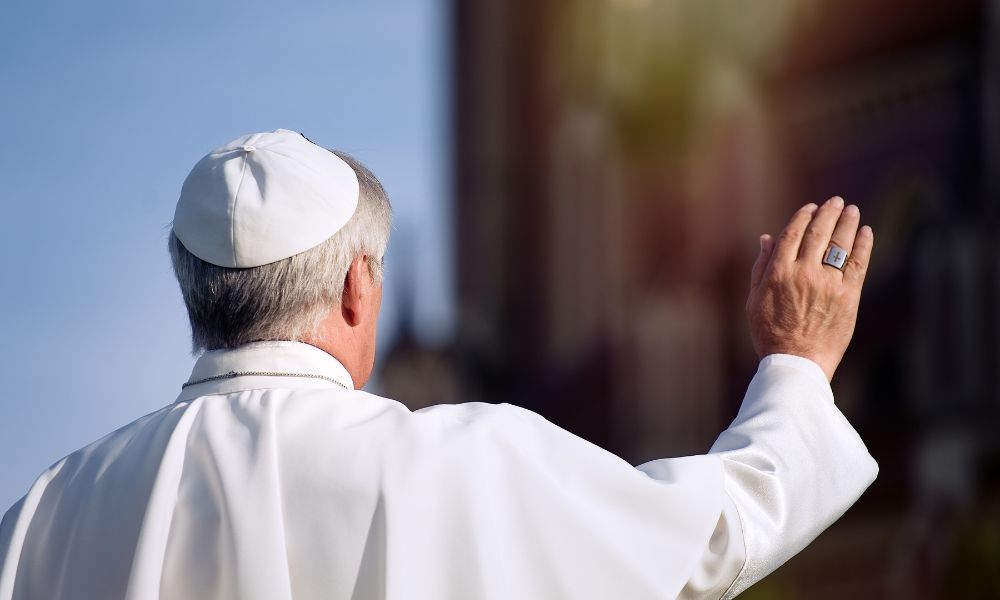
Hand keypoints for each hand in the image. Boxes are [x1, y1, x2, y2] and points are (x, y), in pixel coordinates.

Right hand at [746, 196, 873, 380]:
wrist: (797, 362)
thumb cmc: (770, 333)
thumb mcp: (755, 299)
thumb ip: (761, 267)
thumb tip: (767, 238)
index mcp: (778, 273)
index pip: (793, 233)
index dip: (803, 216)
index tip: (811, 207)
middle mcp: (803, 273)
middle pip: (818, 233)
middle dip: (828, 213)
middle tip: (836, 202)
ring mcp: (827, 284)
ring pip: (840, 243)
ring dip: (847, 222)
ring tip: (851, 211)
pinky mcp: (848, 296)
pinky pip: (858, 263)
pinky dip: (863, 244)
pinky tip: (865, 232)